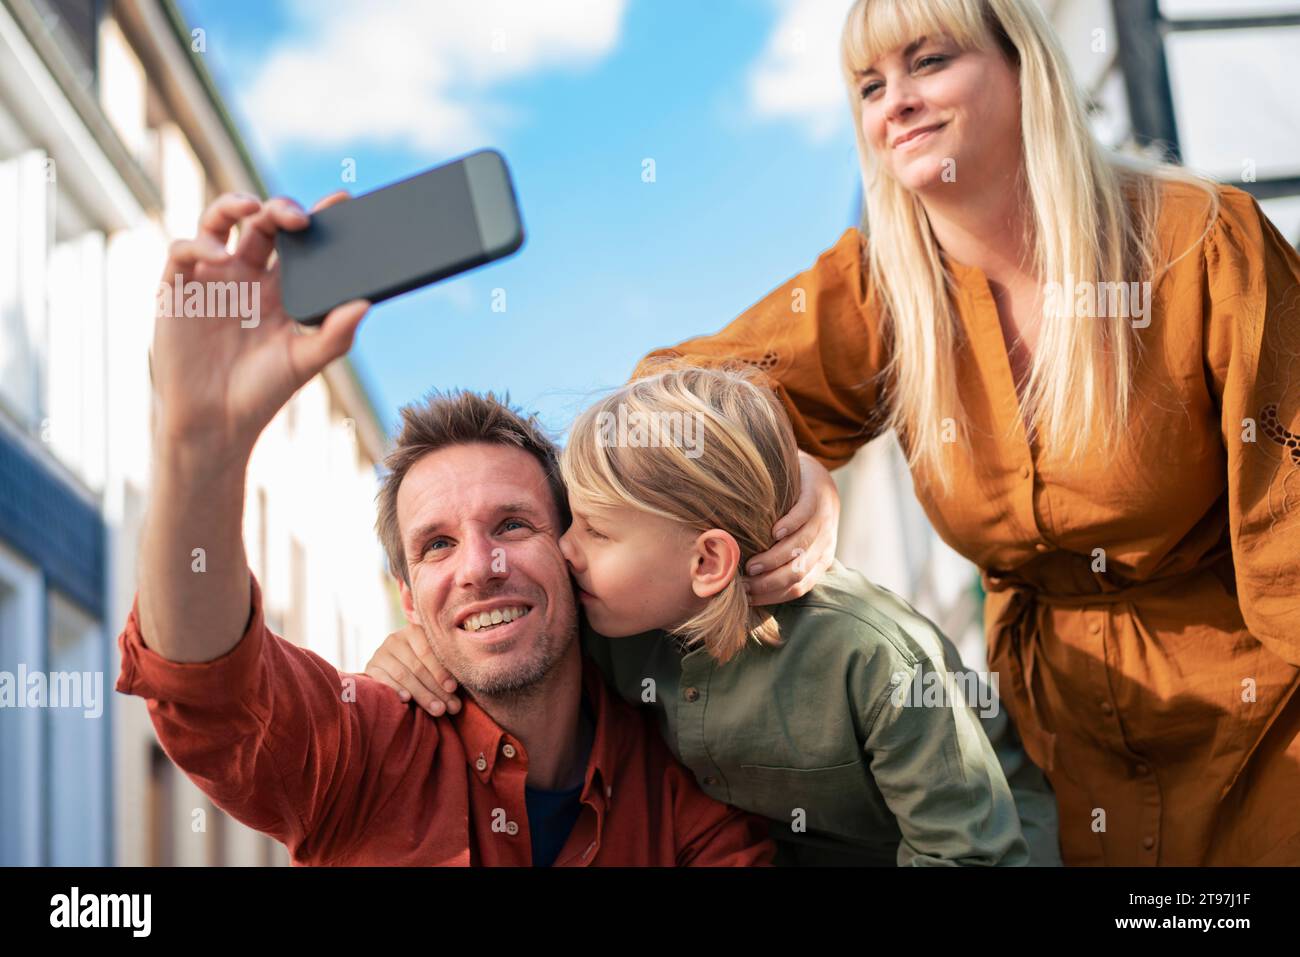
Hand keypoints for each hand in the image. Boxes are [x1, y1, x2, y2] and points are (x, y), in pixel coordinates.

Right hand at [150, 190, 368, 462]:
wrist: (216, 422)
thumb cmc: (263, 392)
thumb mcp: (305, 361)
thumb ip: (336, 334)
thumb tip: (365, 303)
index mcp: (281, 287)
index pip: (301, 242)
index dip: (318, 217)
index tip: (343, 200)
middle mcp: (247, 274)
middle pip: (263, 222)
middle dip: (281, 209)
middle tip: (300, 217)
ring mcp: (212, 277)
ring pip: (219, 221)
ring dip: (235, 205)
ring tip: (253, 209)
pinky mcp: (178, 287)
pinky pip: (183, 249)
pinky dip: (200, 243)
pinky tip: (220, 255)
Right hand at [365, 623, 461, 715]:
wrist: (393, 661)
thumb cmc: (421, 662)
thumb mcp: (432, 659)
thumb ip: (443, 673)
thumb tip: (457, 704)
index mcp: (414, 631)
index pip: (427, 651)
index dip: (440, 671)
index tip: (452, 688)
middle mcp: (395, 639)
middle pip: (417, 667)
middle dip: (435, 689)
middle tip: (448, 707)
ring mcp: (380, 653)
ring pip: (402, 675)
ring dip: (421, 694)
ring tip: (437, 709)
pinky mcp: (370, 667)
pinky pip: (382, 679)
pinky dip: (395, 689)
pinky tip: (406, 699)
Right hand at [743, 449, 839, 603]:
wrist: (817, 479)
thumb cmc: (799, 517)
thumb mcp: (797, 543)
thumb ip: (782, 563)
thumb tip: (747, 589)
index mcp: (820, 561)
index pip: (798, 588)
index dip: (772, 596)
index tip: (748, 597)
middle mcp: (824, 545)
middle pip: (797, 573)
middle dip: (769, 582)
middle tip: (744, 583)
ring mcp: (823, 522)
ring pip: (800, 548)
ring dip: (774, 560)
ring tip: (752, 565)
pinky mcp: (816, 499)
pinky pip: (805, 516)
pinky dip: (790, 526)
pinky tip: (774, 531)